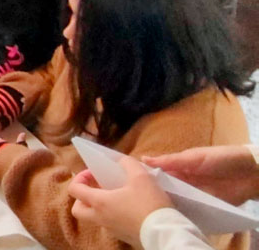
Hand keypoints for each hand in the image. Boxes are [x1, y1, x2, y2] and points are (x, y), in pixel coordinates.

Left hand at [69, 157, 172, 244]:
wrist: (165, 233)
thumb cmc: (149, 204)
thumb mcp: (141, 177)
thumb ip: (128, 164)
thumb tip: (121, 160)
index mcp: (99, 202)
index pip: (74, 189)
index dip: (80, 178)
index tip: (93, 173)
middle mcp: (100, 218)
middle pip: (78, 209)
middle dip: (82, 197)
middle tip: (96, 188)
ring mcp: (111, 229)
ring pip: (94, 218)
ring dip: (99, 206)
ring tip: (116, 196)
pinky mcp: (123, 237)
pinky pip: (110, 225)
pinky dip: (113, 215)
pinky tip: (129, 208)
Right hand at [143, 146, 258, 205]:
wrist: (249, 174)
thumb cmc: (221, 159)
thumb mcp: (194, 157)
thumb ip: (170, 160)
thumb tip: (142, 159)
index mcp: (179, 167)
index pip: (158, 173)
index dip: (144, 177)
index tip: (127, 182)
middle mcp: (183, 182)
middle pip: (164, 189)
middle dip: (152, 193)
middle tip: (135, 199)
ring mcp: (193, 195)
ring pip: (174, 200)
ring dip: (165, 203)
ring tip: (148, 209)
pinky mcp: (203, 206)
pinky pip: (188, 210)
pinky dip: (180, 213)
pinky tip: (169, 216)